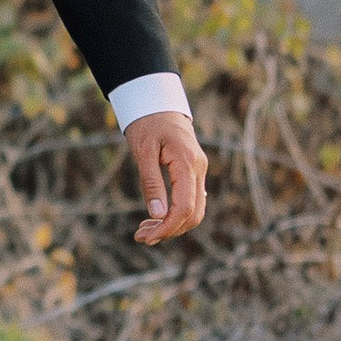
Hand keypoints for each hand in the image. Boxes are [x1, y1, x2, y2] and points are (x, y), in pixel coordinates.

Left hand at [125, 110, 206, 244]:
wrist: (158, 103)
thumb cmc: (148, 123)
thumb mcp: (143, 151)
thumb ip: (151, 182)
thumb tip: (157, 214)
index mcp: (188, 163)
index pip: (185, 207)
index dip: (168, 227)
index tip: (147, 237)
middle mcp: (199, 169)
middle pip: (194, 214)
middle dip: (169, 230)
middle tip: (142, 237)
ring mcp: (199, 171)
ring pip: (195, 210)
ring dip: (172, 225)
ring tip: (145, 231)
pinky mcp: (194, 172)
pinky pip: (191, 200)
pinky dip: (176, 214)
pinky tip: (156, 219)